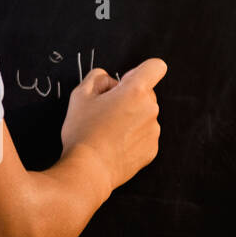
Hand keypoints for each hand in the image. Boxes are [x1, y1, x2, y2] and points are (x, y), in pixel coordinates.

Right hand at [61, 58, 165, 193]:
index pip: (155, 67)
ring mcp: (153, 131)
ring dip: (130, 118)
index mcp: (135, 92)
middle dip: (129, 96)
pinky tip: (112, 145)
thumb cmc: (83, 131)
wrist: (89, 169)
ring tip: (106, 131)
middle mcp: (151, 109)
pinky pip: (144, 135)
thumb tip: (109, 80)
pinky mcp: (151, 150)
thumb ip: (97, 77)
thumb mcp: (79, 95)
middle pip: (147, 93)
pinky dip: (131, 137)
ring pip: (145, 115)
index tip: (123, 83)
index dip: (139, 71)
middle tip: (104, 110)